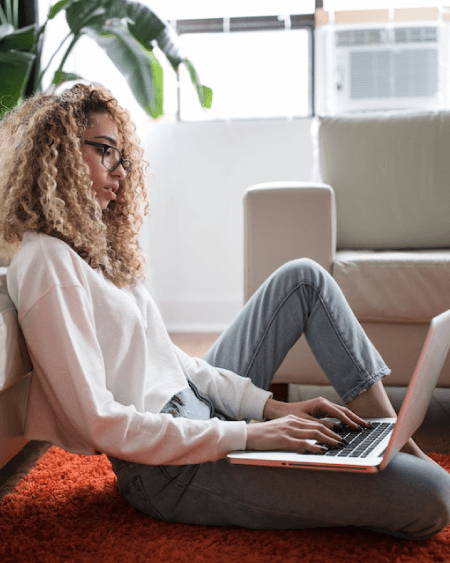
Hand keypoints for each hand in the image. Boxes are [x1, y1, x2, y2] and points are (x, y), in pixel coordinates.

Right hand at [245, 397, 368, 454]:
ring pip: (314, 434)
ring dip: (329, 440)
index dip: (331, 429)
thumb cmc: (264, 435)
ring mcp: (288, 430)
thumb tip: (309, 441)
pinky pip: (303, 443)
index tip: (341, 435)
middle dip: (334, 434)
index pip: (316, 423)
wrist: (247, 434)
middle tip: (345, 442)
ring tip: (339, 446)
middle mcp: (293, 423)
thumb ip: (295, 432)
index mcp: (293, 420)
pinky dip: (315, 447)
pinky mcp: (283, 440)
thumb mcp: (281, 430)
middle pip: (319, 427)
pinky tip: (323, 452)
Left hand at [264, 396, 368, 430]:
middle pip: (344, 411)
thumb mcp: (306, 422)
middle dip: (356, 419)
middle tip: (368, 427)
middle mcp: (324, 402)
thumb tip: (337, 430)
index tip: (358, 428)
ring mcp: (325, 405)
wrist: (282, 411)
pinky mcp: (324, 410)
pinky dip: (346, 419)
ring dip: (353, 419)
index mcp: (321, 403)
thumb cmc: (292, 416)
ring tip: (364, 426)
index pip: (339, 413)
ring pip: (342, 412)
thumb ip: (321, 425)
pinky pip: (338, 414)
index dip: (349, 421)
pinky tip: (352, 426)